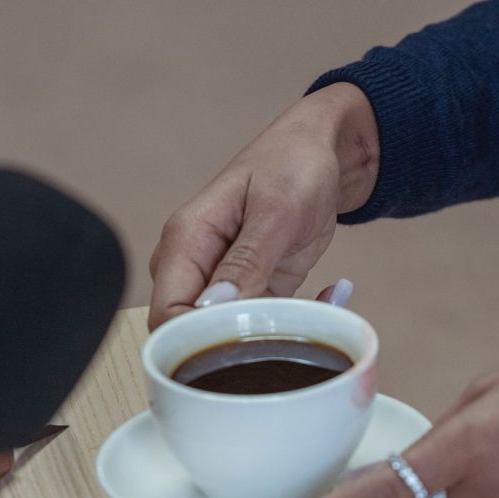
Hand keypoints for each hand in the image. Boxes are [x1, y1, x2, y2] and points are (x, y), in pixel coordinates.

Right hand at [148, 84, 379, 326]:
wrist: (321, 153)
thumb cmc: (293, 165)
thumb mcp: (276, 211)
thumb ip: (246, 262)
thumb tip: (213, 307)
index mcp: (186, 240)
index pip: (166, 314)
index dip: (197, 341)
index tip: (246, 341)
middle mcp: (194, 265)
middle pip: (191, 332)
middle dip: (239, 344)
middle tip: (291, 328)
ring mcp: (221, 280)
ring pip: (229, 334)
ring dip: (275, 332)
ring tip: (322, 306)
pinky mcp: (252, 290)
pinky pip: (261, 324)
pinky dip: (296, 321)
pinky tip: (332, 295)